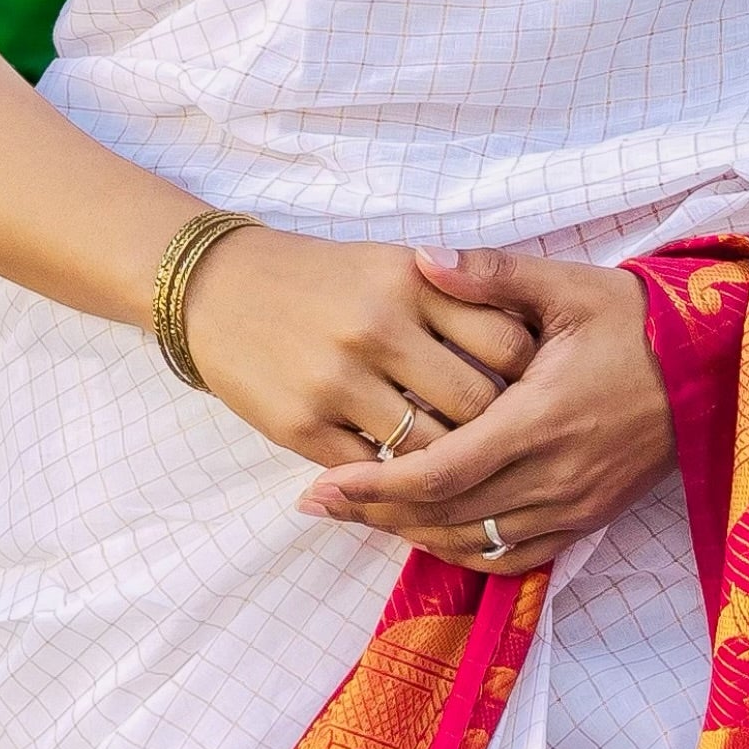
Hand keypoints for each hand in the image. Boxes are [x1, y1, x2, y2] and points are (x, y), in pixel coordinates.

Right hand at [178, 227, 533, 464]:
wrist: (216, 290)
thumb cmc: (323, 282)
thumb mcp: (393, 268)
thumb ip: (458, 300)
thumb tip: (532, 356)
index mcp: (413, 282)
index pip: (510, 343)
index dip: (530, 376)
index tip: (530, 391)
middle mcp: (378, 328)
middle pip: (478, 405)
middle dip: (497, 430)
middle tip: (503, 441)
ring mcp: (337, 380)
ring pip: (431, 449)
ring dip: (449, 463)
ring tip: (457, 462)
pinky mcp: (302, 425)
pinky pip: (376, 473)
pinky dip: (398, 480)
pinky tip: (406, 472)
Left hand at [286, 244, 673, 575]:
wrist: (715, 367)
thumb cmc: (638, 323)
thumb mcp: (569, 285)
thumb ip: (492, 274)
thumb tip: (423, 256)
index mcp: (542, 420)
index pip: (440, 472)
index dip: (374, 487)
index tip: (321, 487)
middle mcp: (556, 476)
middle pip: (445, 516)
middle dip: (375, 514)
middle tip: (318, 504)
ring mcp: (574, 506)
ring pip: (474, 542)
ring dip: (412, 534)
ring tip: (360, 514)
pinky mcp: (589, 520)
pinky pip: (514, 556)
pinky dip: (463, 550)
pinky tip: (427, 531)